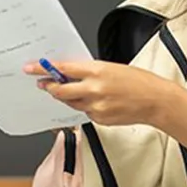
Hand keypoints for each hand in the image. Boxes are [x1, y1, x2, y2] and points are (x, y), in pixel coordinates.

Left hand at [25, 59, 172, 127]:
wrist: (155, 101)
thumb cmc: (138, 82)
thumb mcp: (111, 67)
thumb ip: (89, 71)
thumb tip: (70, 72)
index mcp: (96, 71)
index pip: (62, 69)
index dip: (43, 69)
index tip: (31, 68)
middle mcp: (93, 89)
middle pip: (60, 90)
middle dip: (50, 86)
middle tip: (44, 83)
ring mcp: (95, 106)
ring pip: (70, 102)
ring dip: (68, 96)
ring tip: (78, 90)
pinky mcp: (99, 119)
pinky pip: (84, 112)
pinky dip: (85, 106)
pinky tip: (96, 102)